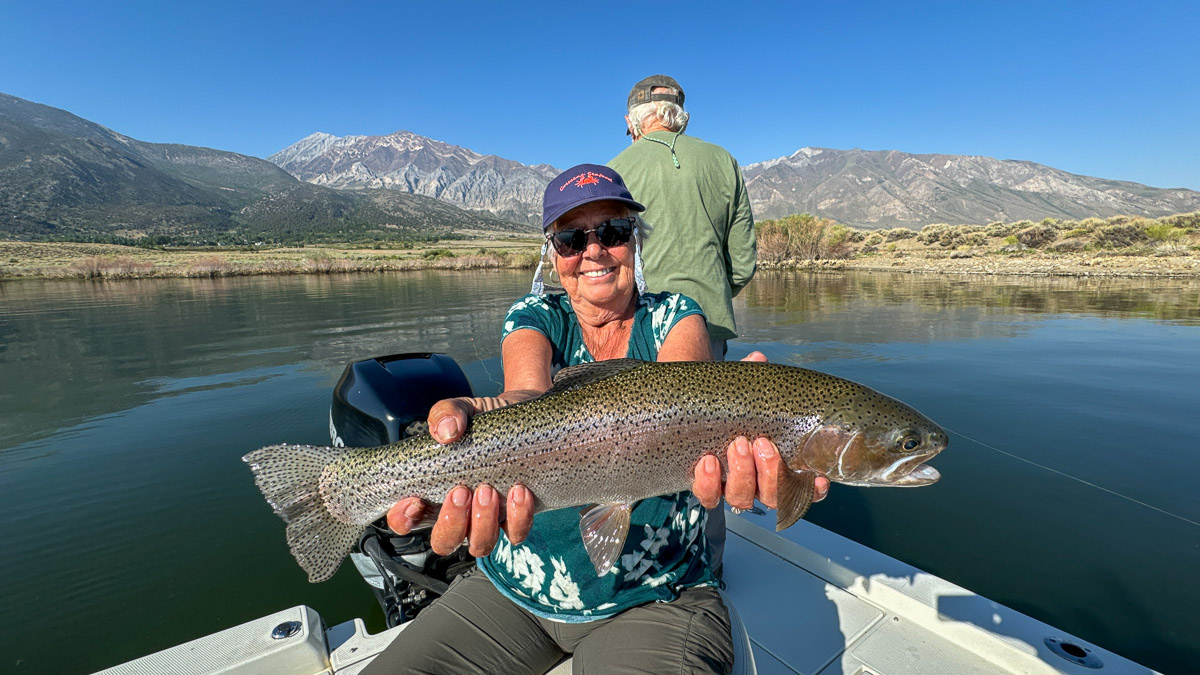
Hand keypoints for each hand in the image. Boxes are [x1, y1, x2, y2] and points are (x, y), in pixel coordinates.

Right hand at [389, 393, 542, 555]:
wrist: (529, 415)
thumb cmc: (486, 420)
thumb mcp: (464, 408)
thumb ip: (447, 412)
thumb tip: (446, 431)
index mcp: (433, 491)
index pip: (406, 520)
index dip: (403, 519)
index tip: (414, 500)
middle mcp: (459, 513)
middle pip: (444, 542)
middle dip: (451, 522)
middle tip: (460, 490)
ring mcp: (488, 519)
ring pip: (479, 545)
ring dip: (482, 523)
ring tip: (489, 489)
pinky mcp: (518, 517)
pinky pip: (516, 533)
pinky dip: (518, 517)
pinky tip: (520, 490)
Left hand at [691, 351, 830, 510]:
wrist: (692, 409)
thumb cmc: (729, 405)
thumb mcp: (742, 393)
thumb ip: (750, 380)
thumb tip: (758, 359)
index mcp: (776, 464)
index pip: (802, 487)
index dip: (814, 490)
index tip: (819, 478)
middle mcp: (756, 483)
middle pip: (773, 497)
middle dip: (771, 473)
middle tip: (762, 442)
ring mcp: (730, 487)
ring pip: (743, 499)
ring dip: (743, 474)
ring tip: (738, 443)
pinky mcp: (704, 487)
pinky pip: (708, 497)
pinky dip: (708, 483)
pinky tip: (708, 461)